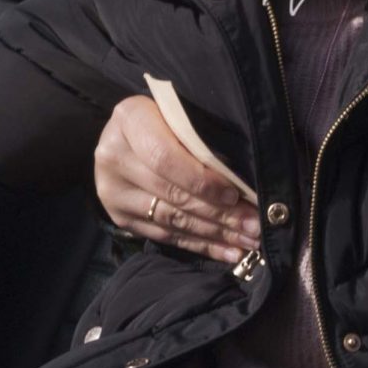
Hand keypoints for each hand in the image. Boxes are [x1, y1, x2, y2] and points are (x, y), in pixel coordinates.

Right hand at [94, 93, 263, 262]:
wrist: (127, 134)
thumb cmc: (166, 118)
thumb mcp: (181, 115)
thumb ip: (202, 140)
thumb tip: (243, 181)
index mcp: (130, 119)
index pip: (165, 158)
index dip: (202, 181)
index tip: (235, 195)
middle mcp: (113, 156)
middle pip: (171, 193)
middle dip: (219, 214)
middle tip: (253, 226)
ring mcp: (113, 191)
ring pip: (172, 219)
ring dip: (215, 234)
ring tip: (248, 241)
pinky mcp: (121, 217)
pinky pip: (166, 236)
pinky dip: (201, 245)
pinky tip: (228, 251)